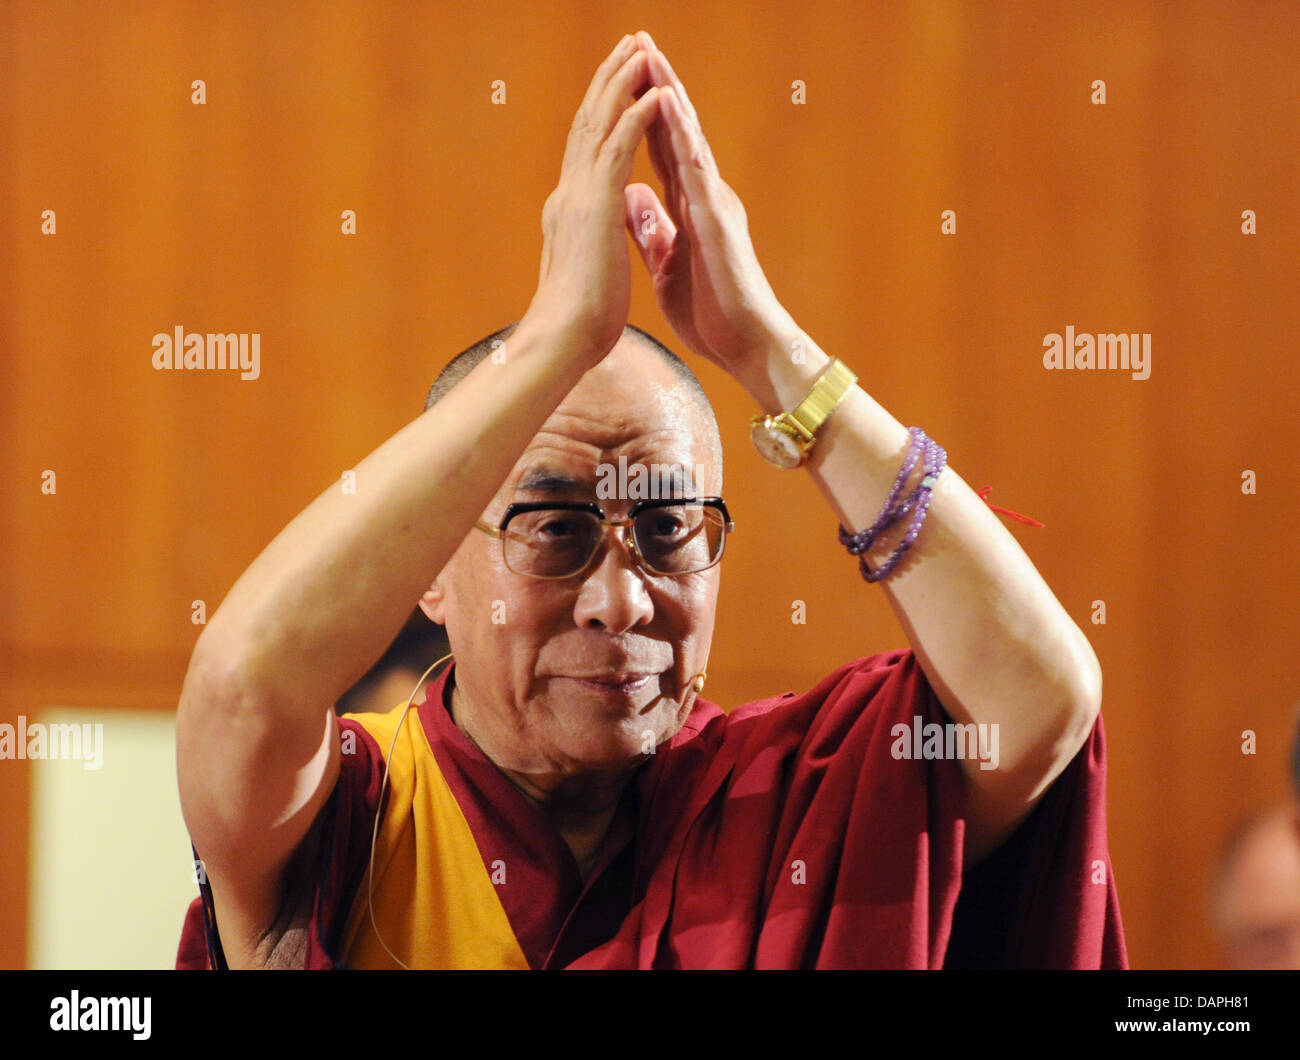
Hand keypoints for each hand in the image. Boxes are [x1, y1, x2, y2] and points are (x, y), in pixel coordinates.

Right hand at [522, 35, 662, 368]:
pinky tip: (654, 94)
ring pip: (601, 125)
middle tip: (630, 43)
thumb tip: (603, 217)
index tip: (620, 80)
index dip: (603, 110)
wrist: (564, 340)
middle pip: (590, 122)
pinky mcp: (596, 208)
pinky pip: (618, 151)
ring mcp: (580, 197)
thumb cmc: (578, 318)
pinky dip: (635, 119)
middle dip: (610, 80)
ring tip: (643, 50)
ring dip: (622, 84)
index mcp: (572, 208)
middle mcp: (571, 193)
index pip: (588, 148)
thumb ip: (594, 233)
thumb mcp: (589, 264)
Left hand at [624, 35, 793, 381]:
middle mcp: (703, 197)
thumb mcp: (667, 265)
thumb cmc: (712, 315)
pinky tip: (666, 102)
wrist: (746, 347)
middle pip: (674, 131)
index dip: (641, 114)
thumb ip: (652, 230)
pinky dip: (680, 133)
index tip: (623, 78)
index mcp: (688, 209)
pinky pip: (695, 168)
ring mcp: (713, 204)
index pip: (661, 150)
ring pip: (687, 137)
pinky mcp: (717, 220)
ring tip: (649, 52)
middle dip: (655, 86)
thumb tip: (632, 198)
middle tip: (637, 42)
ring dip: (667, 93)